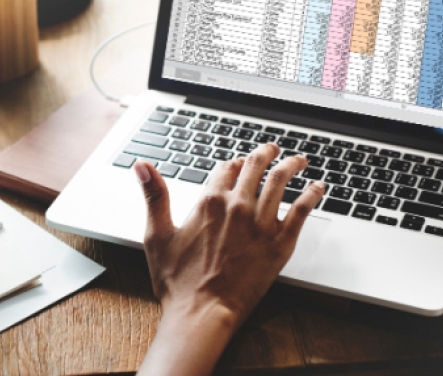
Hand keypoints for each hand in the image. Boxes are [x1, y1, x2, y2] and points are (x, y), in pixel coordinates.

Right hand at [135, 143, 323, 375]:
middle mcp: (237, 207)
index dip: (233, 162)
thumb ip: (154, 195)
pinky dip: (312, 194)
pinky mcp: (280, 243)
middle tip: (272, 149)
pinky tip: (318, 187)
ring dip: (291, 165)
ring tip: (298, 159)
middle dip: (265, 153)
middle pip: (256, 167)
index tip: (238, 162)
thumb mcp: (157, 234)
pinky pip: (302, 211)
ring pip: (281, 181)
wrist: (202, 313)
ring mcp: (261, 224)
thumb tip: (142, 165)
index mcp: (209, 202)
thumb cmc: (177, 281)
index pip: (226, 168)